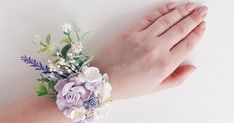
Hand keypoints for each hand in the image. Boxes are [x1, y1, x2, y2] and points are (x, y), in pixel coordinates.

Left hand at [91, 2, 207, 99]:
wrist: (103, 79)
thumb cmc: (128, 86)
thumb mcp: (155, 88)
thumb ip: (176, 78)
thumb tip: (192, 68)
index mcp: (165, 64)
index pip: (187, 44)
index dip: (197, 33)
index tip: (202, 26)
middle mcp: (157, 48)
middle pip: (181, 28)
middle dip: (194, 17)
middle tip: (202, 10)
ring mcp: (143, 37)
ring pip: (168, 20)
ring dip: (182, 11)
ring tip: (191, 6)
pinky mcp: (131, 31)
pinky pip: (150, 17)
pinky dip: (162, 10)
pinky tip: (171, 6)